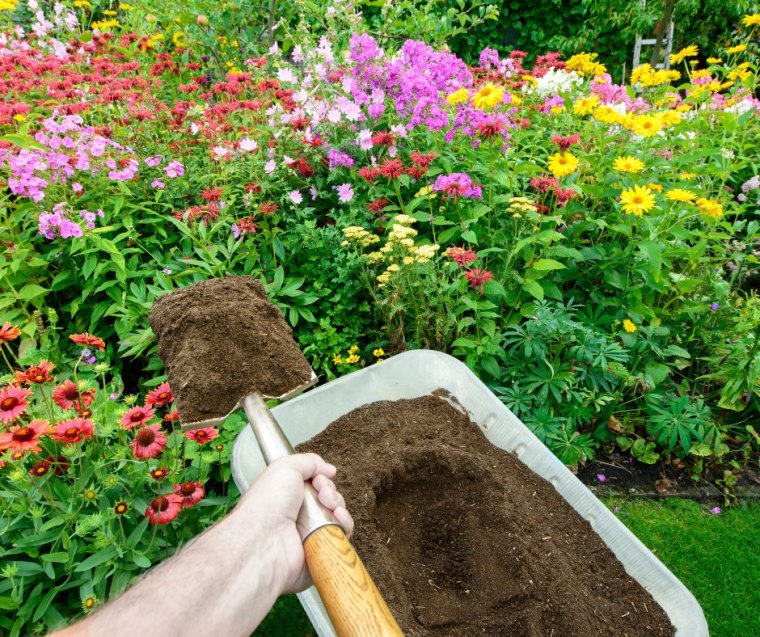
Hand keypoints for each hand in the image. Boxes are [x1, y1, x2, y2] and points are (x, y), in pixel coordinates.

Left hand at [234, 453, 353, 594]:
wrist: (264, 540)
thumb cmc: (268, 503)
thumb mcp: (286, 467)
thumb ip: (309, 462)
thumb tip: (329, 469)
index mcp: (289, 496)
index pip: (316, 485)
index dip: (322, 480)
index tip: (319, 480)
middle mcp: (298, 515)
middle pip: (329, 499)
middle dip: (331, 493)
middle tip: (322, 494)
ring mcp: (310, 533)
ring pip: (337, 516)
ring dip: (339, 507)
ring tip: (331, 507)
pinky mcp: (320, 550)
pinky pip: (341, 536)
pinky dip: (344, 525)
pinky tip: (337, 519)